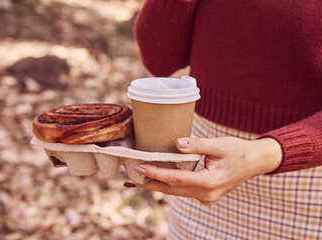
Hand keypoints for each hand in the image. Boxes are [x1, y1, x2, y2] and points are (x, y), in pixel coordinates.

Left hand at [124, 137, 281, 205]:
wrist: (256, 162)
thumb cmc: (239, 150)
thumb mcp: (219, 144)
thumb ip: (197, 144)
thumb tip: (176, 143)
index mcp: (209, 182)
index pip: (176, 179)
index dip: (156, 174)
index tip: (139, 168)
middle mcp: (206, 194)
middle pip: (172, 189)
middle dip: (150, 183)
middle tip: (129, 178)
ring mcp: (206, 197)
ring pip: (176, 192)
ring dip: (158, 185)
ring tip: (138, 179)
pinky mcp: (205, 195)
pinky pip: (183, 191)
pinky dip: (169, 184)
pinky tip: (158, 179)